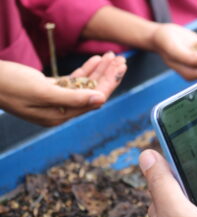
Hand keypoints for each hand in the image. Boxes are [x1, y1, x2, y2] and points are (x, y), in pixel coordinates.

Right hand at [0, 52, 125, 125]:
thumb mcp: (43, 92)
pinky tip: (96, 60)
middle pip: (91, 92)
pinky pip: (73, 80)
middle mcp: (60, 110)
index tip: (120, 69)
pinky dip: (85, 69)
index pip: (92, 100)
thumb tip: (101, 100)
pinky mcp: (50, 88)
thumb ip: (73, 98)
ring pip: (84, 84)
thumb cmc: (11, 86)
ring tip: (112, 56)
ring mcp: (56, 99)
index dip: (108, 83)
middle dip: (107, 76)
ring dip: (99, 71)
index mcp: (60, 116)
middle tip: (121, 60)